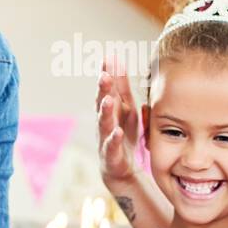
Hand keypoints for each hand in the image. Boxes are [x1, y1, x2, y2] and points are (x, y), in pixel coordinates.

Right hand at [96, 54, 140, 185]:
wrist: (122, 170)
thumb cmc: (122, 134)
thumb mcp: (125, 108)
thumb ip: (121, 86)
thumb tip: (116, 58)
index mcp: (111, 109)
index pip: (108, 88)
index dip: (107, 74)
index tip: (108, 58)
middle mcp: (105, 121)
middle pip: (102, 103)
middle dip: (103, 89)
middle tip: (104, 75)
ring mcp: (106, 138)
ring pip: (104, 123)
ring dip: (104, 111)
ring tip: (108, 100)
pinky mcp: (110, 156)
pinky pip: (112, 146)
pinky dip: (114, 139)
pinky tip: (117, 132)